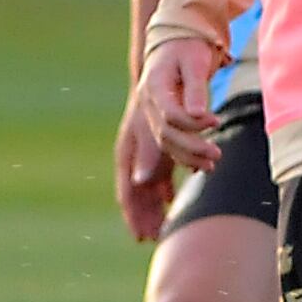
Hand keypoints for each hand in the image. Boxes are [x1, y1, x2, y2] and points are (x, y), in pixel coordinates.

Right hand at [114, 96, 176, 241]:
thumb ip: (150, 152)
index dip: (133, 214)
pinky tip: (173, 205)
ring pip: (149, 188)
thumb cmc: (163, 89)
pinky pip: (161, 176)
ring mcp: (149, 148)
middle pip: (138, 194)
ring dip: (156, 209)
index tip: (140, 236)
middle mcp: (136, 150)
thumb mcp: (155, 122)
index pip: (128, 189)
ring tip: (162, 232)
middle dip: (144, 218)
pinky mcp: (162, 145)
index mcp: (129, 146)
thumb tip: (141, 182)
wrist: (171, 59)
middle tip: (153, 242)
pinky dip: (167, 192)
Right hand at [139, 38, 223, 172]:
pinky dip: (183, 155)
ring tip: (211, 165)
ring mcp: (152, 112)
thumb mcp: (195, 62)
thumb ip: (195, 89)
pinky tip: (200, 165)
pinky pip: (168, 142)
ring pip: (165, 143)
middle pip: (166, 134)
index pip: (170, 115)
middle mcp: (148, 102)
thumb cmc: (189, 46)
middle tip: (217, 154)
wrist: (177, 40)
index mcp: (154, 86)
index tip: (217, 121)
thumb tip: (198, 115)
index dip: (193, 124)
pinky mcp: (161, 118)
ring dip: (188, 156)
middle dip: (192, 148)